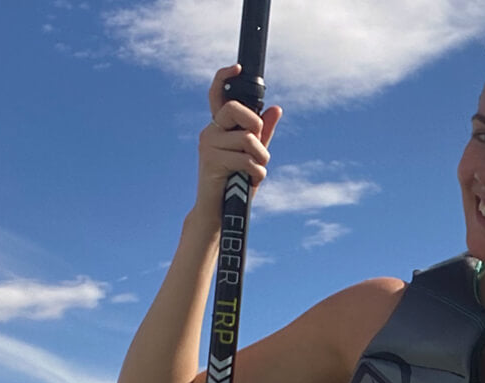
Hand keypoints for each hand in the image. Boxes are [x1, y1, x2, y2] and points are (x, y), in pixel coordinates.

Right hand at [194, 64, 282, 220]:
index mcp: (220, 126)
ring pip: (248, 140)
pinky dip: (256, 173)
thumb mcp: (254, 155)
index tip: (237, 67)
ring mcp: (208, 144)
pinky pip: (246, 159)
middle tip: (258, 146)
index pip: (217, 95)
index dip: (224, 77)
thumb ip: (264, 133)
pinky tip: (250, 181)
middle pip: (238, 110)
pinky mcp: (211, 160)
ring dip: (260, 160)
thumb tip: (277, 108)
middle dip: (256, 126)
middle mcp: (211, 130)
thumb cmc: (237, 183)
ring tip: (254, 172)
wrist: (220, 212)